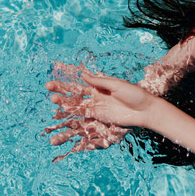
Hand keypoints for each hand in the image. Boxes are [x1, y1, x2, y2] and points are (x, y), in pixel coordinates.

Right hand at [43, 63, 157, 161]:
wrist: (145, 110)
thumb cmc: (134, 94)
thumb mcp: (117, 85)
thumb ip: (99, 82)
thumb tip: (83, 75)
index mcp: (98, 86)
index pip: (78, 85)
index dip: (65, 85)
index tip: (50, 84)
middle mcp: (95, 97)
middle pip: (75, 97)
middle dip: (62, 96)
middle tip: (49, 94)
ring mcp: (97, 109)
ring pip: (77, 109)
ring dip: (66, 109)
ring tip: (53, 108)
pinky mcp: (101, 119)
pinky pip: (86, 119)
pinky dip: (76, 120)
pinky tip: (66, 119)